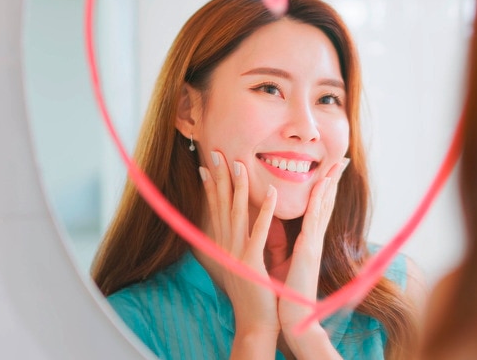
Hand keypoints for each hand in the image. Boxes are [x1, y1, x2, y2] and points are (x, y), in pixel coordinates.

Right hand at [198, 151, 279, 345]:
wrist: (256, 324)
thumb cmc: (253, 295)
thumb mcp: (241, 264)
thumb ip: (238, 244)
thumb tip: (233, 228)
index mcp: (223, 246)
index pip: (215, 209)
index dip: (211, 185)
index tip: (206, 163)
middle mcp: (226, 247)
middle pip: (221, 205)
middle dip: (218, 177)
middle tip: (215, 152)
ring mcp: (237, 254)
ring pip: (237, 214)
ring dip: (238, 186)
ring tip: (240, 162)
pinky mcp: (252, 263)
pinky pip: (259, 232)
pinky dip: (264, 211)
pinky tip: (270, 192)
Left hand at [277, 158, 347, 357]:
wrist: (292, 315)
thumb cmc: (287, 292)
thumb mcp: (284, 261)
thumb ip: (283, 243)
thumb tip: (277, 228)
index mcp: (308, 242)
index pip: (318, 210)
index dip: (324, 190)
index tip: (329, 171)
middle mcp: (313, 239)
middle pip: (326, 203)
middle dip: (333, 181)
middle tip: (341, 160)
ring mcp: (313, 243)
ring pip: (323, 207)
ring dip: (330, 184)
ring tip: (336, 165)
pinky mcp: (308, 249)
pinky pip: (314, 220)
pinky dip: (319, 201)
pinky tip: (321, 185)